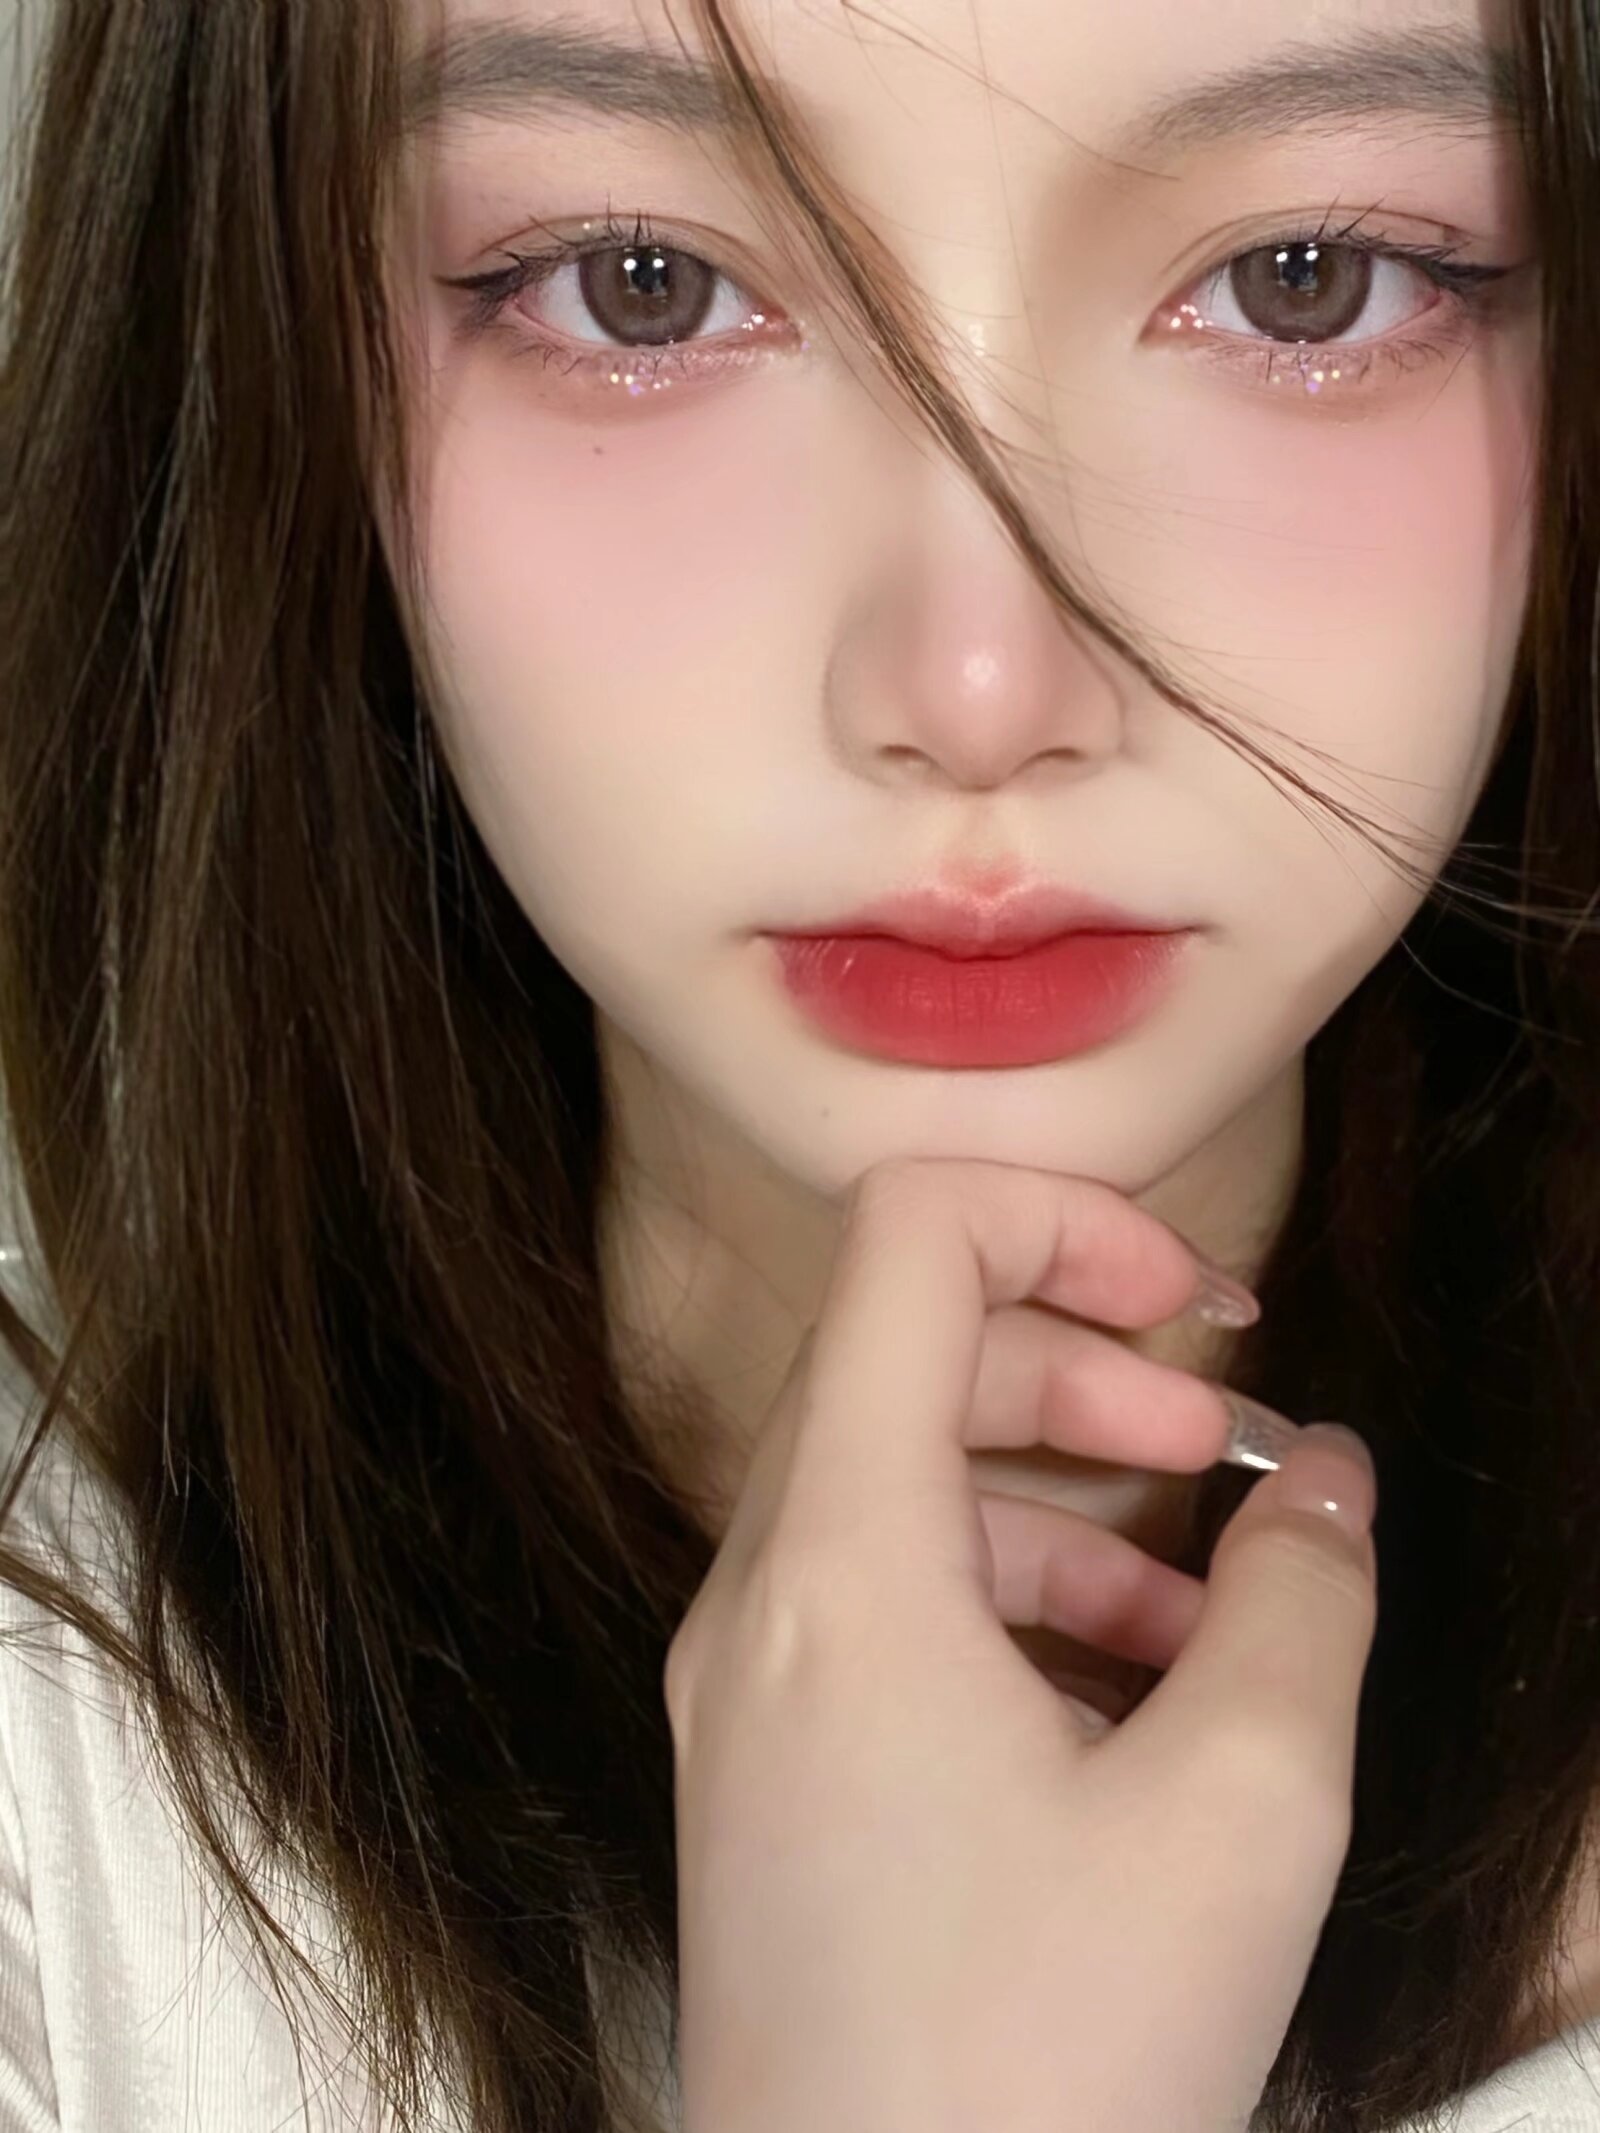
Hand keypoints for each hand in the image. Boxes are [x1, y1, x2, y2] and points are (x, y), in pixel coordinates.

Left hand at [665, 1156, 1378, 2132]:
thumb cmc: (1039, 2066)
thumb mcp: (1242, 1814)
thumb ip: (1306, 1597)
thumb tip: (1326, 1477)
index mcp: (841, 1558)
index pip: (907, 1241)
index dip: (1067, 1217)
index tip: (1199, 1307)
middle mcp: (758, 1596)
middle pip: (909, 1357)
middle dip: (1084, 1366)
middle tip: (1223, 1444)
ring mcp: (746, 1687)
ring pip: (902, 1488)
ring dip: (1063, 1496)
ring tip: (1212, 1602)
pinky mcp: (768, 1770)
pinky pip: (884, 1608)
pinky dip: (1011, 1601)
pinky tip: (1134, 1697)